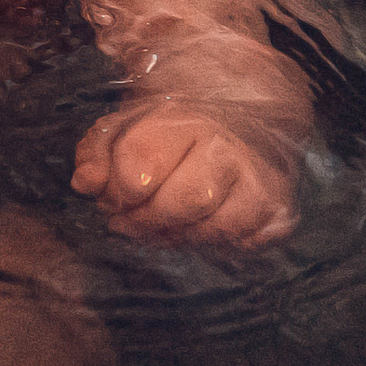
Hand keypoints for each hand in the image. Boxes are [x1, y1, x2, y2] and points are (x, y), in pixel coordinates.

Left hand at [72, 102, 297, 247]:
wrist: (242, 122)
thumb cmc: (172, 133)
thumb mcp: (126, 128)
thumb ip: (96, 153)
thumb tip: (86, 184)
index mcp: (182, 120)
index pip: (141, 165)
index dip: (118, 191)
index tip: (115, 195)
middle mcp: (227, 148)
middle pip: (181, 203)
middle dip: (146, 220)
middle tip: (130, 220)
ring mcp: (258, 182)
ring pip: (213, 230)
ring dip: (177, 235)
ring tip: (162, 222)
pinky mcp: (279, 213)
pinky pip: (241, 245)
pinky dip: (212, 243)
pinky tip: (197, 224)